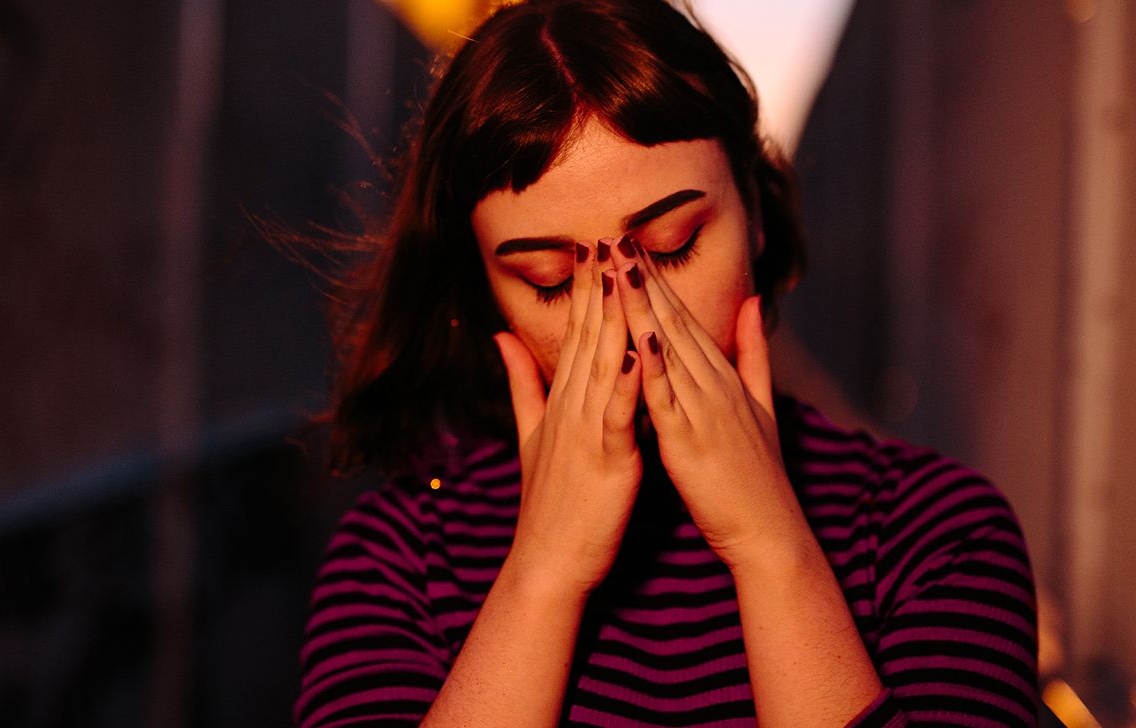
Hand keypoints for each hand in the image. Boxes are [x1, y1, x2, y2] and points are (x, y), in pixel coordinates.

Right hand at [493, 242, 643, 596]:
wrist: (547, 561)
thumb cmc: (550, 503)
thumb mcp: (530, 436)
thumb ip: (521, 384)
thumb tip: (501, 337)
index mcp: (562, 401)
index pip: (577, 333)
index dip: (586, 288)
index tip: (595, 246)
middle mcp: (571, 407)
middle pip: (588, 336)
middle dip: (600, 285)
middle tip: (609, 236)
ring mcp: (585, 430)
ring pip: (601, 363)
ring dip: (613, 316)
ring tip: (623, 273)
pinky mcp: (604, 458)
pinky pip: (616, 414)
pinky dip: (624, 380)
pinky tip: (634, 349)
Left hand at [610, 238, 798, 567]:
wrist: (770, 531)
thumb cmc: (758, 476)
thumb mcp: (762, 407)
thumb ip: (755, 355)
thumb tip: (754, 305)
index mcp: (723, 379)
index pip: (684, 319)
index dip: (656, 280)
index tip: (631, 246)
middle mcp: (715, 386)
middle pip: (674, 321)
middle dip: (644, 278)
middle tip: (616, 237)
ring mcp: (705, 411)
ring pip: (669, 348)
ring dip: (642, 306)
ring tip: (618, 267)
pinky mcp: (693, 442)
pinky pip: (669, 398)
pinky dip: (654, 365)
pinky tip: (638, 336)